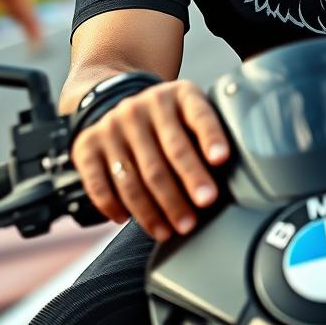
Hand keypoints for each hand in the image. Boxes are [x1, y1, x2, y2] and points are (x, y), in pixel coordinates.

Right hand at [71, 80, 229, 241]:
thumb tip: (239, 177)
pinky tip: (126, 220)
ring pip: (135, 175)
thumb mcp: (191, 112)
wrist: (114, 97)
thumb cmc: (168, 119)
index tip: (221, 160)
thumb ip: (209, 136)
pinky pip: (99, 182)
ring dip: (153, 208)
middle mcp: (144, 105)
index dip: (211, 137)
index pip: (199, 115)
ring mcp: (114, 124)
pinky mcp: (87, 145)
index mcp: (179, 95)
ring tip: (171, 229)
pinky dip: (112, 205)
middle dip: (187, 184)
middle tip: (201, 210)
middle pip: (169, 152)